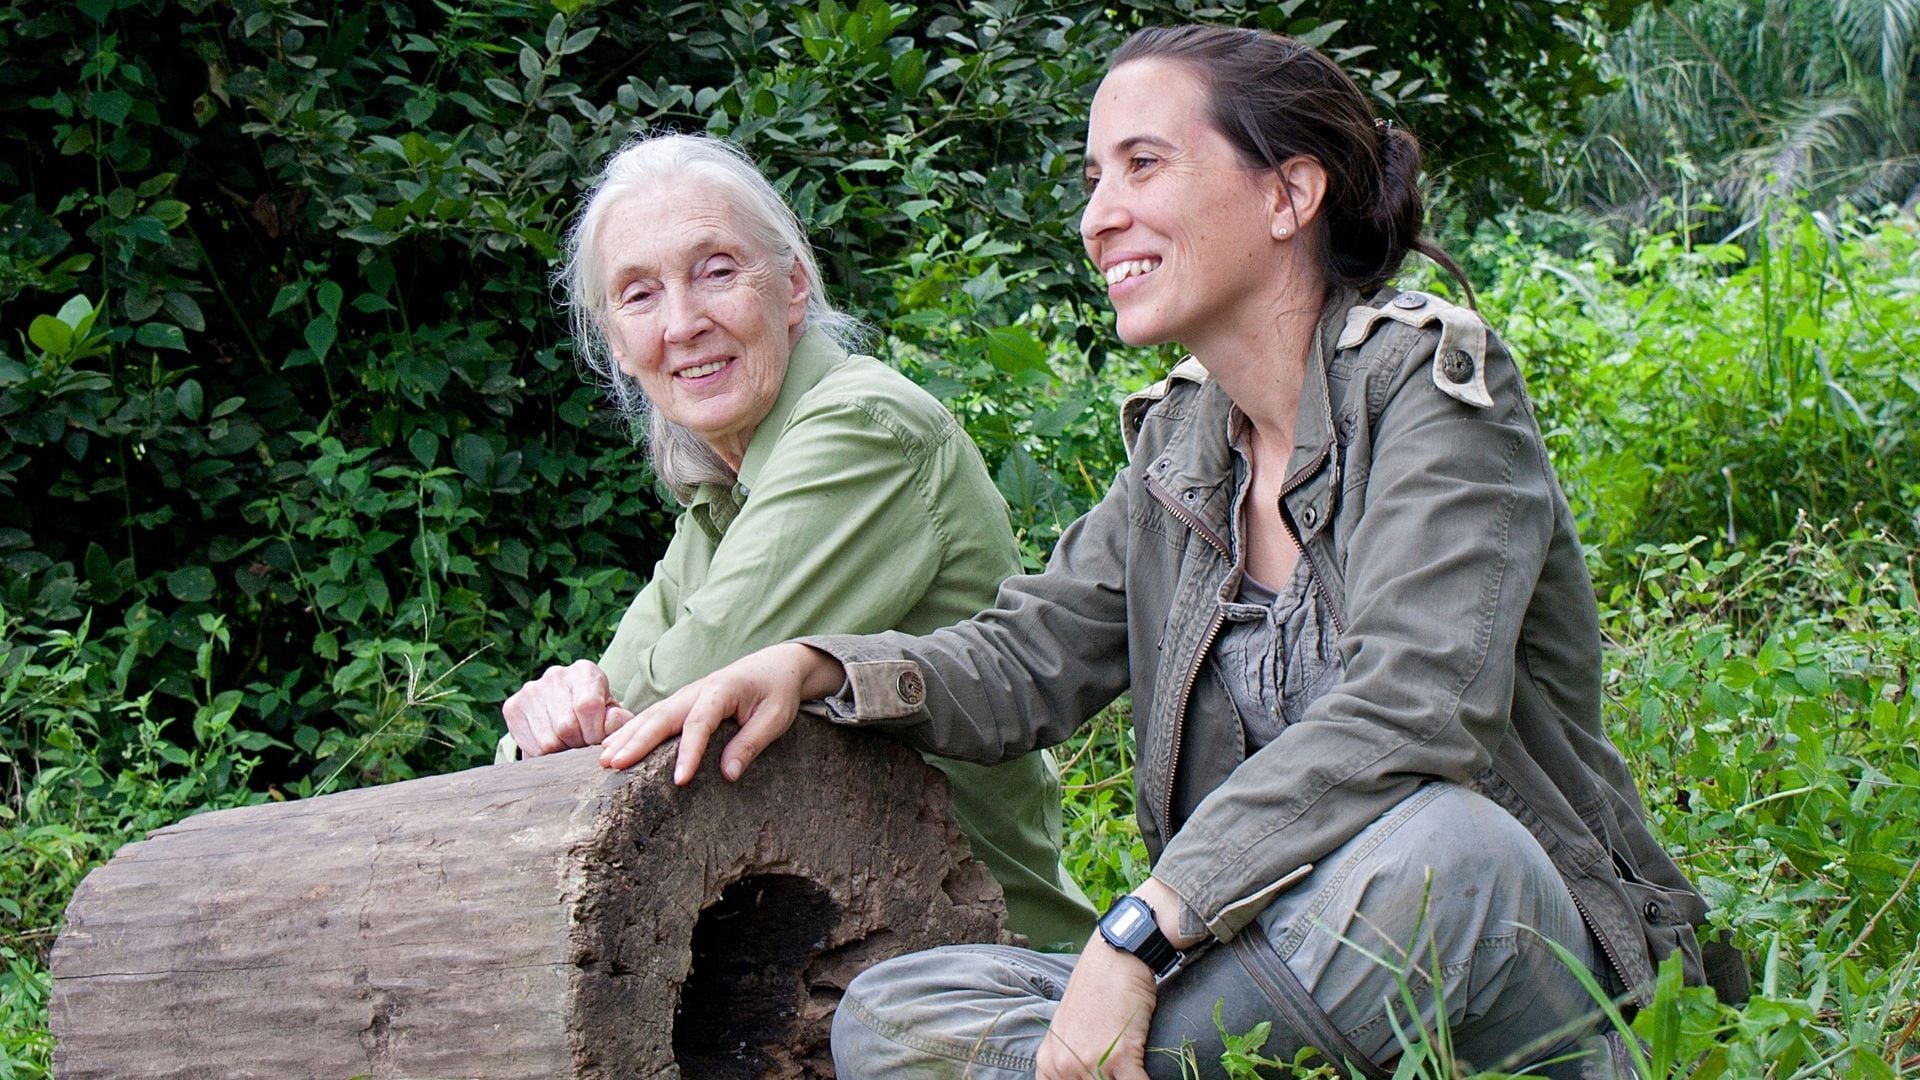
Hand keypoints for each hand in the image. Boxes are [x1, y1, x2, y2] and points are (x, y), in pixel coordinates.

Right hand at [502, 660, 634, 756]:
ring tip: (568, 744)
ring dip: (560, 752)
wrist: (569, 708)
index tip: (596, 741)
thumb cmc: (598, 715)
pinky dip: (542, 754)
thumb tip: (609, 725)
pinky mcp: (512, 706)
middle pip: (565, 727)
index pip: (587, 707)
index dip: (594, 733)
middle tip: (582, 745)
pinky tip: (552, 745)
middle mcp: (555, 675)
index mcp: (585, 672)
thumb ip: (619, 722)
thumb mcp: (614, 716)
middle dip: (578, 744)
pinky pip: (528, 745)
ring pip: (546, 740)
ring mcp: (530, 690)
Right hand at [598, 642, 844, 782]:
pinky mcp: (682, 703)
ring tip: (604, 760)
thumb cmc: (777, 692)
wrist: (776, 666)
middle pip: (662, 717)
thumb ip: (751, 744)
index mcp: (721, 691)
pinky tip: (613, 747)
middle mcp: (697, 691)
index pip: (699, 724)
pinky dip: (631, 731)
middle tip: (614, 766)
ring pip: (651, 716)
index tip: (678, 781)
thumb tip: (728, 776)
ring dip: (626, 737)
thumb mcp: (775, 719)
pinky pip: (653, 717)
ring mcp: (686, 695)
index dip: (688, 753)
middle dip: (636, 742)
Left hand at [1037, 933, 1158, 1078]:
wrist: (1116, 957)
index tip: (1102, 1078)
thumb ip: (1071, 1059)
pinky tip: (1149, 1073)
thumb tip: (1086, 1076)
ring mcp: (1089, 1062)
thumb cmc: (1098, 989)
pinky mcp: (1119, 1056)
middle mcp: (1063, 1066)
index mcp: (1049, 1062)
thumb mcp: (1070, 1030)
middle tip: (1120, 1072)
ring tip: (1133, 1071)